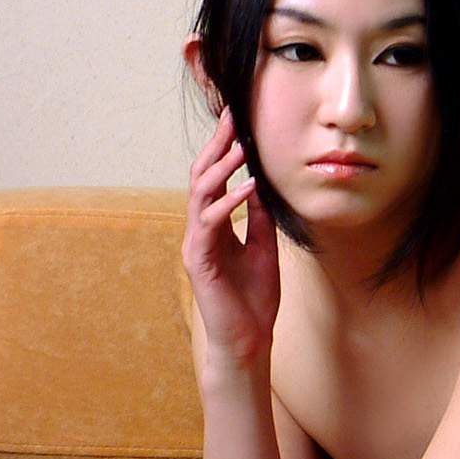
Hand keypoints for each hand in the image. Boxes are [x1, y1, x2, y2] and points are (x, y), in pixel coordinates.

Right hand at [185, 103, 280, 365]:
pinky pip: (211, 226)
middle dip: (216, 148)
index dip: (223, 150)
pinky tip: (248, 189)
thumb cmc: (253, 297)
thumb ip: (258, 219)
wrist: (247, 338)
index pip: (215, 180)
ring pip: (200, 197)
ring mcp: (196, 245)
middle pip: (201, 179)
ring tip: (240, 147)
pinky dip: (229, 204)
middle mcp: (200, 231)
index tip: (237, 122)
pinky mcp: (200, 262)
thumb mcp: (263, 247)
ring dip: (221, 171)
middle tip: (232, 120)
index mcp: (214, 226)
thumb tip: (262, 186)